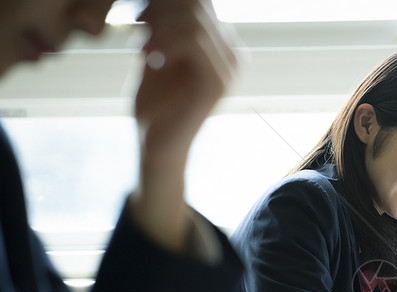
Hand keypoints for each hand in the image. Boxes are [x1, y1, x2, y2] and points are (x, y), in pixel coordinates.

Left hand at [130, 0, 238, 250]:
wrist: (157, 145)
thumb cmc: (156, 104)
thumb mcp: (157, 56)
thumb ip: (163, 29)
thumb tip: (158, 1)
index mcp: (223, 49)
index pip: (203, 5)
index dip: (169, 2)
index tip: (140, 15)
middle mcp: (232, 57)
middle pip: (200, 7)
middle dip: (162, 8)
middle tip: (137, 22)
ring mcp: (228, 71)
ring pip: (195, 21)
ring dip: (160, 25)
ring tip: (142, 43)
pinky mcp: (216, 84)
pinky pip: (193, 42)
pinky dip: (165, 41)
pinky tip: (151, 56)